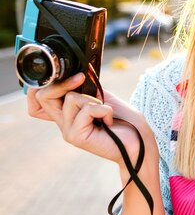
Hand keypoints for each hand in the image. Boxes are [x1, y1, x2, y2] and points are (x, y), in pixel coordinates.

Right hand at [26, 73, 152, 166]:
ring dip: (94, 100)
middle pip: (43, 97)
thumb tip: (77, 72)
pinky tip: (108, 121)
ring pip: (71, 99)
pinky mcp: (76, 137)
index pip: (36, 101)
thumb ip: (86, 89)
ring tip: (105, 113)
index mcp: (67, 113)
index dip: (39, 87)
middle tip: (80, 79)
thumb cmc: (124, 120)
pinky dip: (103, 110)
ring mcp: (68, 131)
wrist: (139, 141)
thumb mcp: (102, 98)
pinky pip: (87, 110)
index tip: (62, 75)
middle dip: (62, 83)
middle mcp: (63, 123)